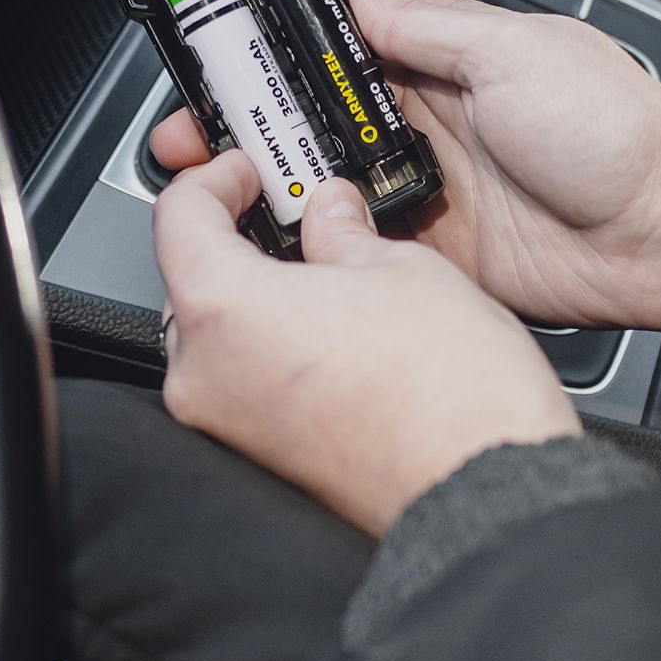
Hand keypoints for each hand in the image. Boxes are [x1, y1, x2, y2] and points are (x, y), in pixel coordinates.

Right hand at [151, 0, 660, 340]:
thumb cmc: (620, 133)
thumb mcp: (513, 51)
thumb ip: (423, 23)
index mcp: (442, 56)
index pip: (340, 28)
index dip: (279, 28)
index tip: (223, 27)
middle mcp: (424, 118)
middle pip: (311, 109)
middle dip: (248, 113)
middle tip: (197, 120)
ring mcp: (421, 187)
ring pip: (320, 178)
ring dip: (271, 178)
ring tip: (217, 176)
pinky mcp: (427, 251)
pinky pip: (352, 247)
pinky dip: (314, 245)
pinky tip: (279, 237)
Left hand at [152, 151, 578, 536]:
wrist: (483, 490)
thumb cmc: (448, 394)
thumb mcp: (402, 268)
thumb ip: (344, 232)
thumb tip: (330, 213)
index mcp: (222, 308)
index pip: (177, 216)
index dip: (211, 178)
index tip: (246, 169)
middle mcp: (205, 373)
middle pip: (191, 279)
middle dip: (239, 241)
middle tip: (292, 215)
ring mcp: (226, 423)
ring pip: (219, 336)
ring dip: (258, 298)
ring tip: (326, 276)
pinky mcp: (257, 457)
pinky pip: (245, 382)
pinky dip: (273, 349)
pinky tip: (332, 333)